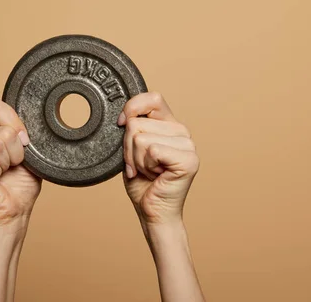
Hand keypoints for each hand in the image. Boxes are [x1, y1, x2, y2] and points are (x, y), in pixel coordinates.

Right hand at [0, 100, 41, 226]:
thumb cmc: (21, 181)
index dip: (16, 126)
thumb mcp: (29, 150)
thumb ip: (21, 130)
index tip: (23, 144)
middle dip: (16, 152)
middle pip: (3, 130)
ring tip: (2, 173)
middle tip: (11, 166)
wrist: (15, 209)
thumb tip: (17, 126)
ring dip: (6, 164)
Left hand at [120, 92, 199, 224]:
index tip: (121, 124)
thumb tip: (125, 117)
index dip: (132, 108)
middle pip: (137, 123)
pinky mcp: (189, 160)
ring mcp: (188, 145)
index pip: (152, 98)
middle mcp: (181, 131)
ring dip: (136, 160)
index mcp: (169, 124)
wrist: (152, 211)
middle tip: (140, 165)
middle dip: (128, 148)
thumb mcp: (131, 149)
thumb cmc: (142, 183)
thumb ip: (132, 128)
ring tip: (148, 171)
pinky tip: (155, 176)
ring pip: (141, 138)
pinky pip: (152, 150)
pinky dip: (145, 166)